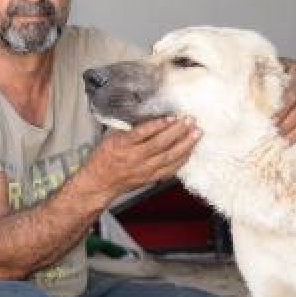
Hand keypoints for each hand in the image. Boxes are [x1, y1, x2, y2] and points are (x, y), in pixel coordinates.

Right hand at [83, 116, 201, 199]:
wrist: (99, 182)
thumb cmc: (104, 157)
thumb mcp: (111, 136)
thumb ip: (129, 127)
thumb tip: (148, 114)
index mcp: (122, 144)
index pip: (143, 133)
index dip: (159, 124)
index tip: (172, 116)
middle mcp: (134, 158)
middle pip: (159, 144)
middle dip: (177, 132)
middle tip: (189, 120)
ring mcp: (144, 170)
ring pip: (168, 157)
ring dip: (184, 144)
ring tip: (196, 133)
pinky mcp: (150, 178)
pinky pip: (169, 169)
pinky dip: (181, 160)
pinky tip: (189, 150)